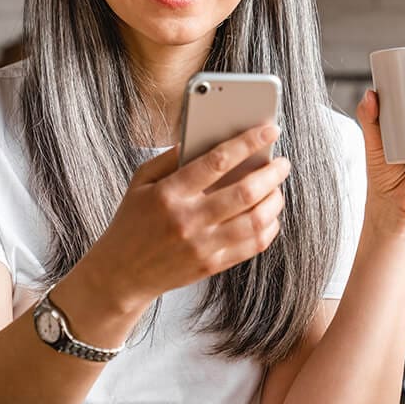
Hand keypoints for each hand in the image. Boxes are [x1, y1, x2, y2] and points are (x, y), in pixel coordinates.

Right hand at [83, 125, 290, 310]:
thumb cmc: (132, 222)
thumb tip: (203, 139)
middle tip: (282, 163)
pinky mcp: (211, 266)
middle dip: (272, 173)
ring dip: (275, 201)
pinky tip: (270, 216)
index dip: (248, 142)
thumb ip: (170, 158)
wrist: (121, 274)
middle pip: (244, 192)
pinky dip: (269, 228)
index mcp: (170, 193)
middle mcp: (188, 219)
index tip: (269, 129)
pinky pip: (252, 246)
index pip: (217, 161)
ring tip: (277, 188)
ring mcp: (202, 246)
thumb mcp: (141, 181)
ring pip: (255, 221)